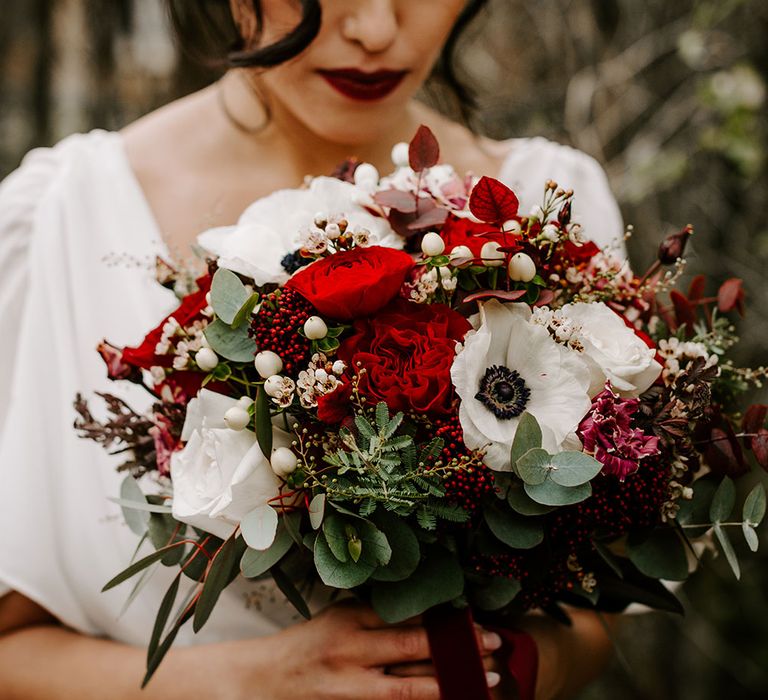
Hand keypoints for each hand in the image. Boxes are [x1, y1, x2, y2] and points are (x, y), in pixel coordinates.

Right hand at [215, 601, 501, 699]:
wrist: (266, 682)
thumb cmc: (310, 643)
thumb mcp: (342, 617)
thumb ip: (379, 615)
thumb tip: (430, 614)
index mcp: (350, 620)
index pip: (403, 614)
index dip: (443, 616)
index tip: (475, 612)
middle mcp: (352, 651)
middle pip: (413, 647)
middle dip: (457, 646)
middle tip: (495, 642)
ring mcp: (353, 686)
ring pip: (410, 685)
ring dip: (451, 681)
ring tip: (487, 677)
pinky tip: (451, 699)